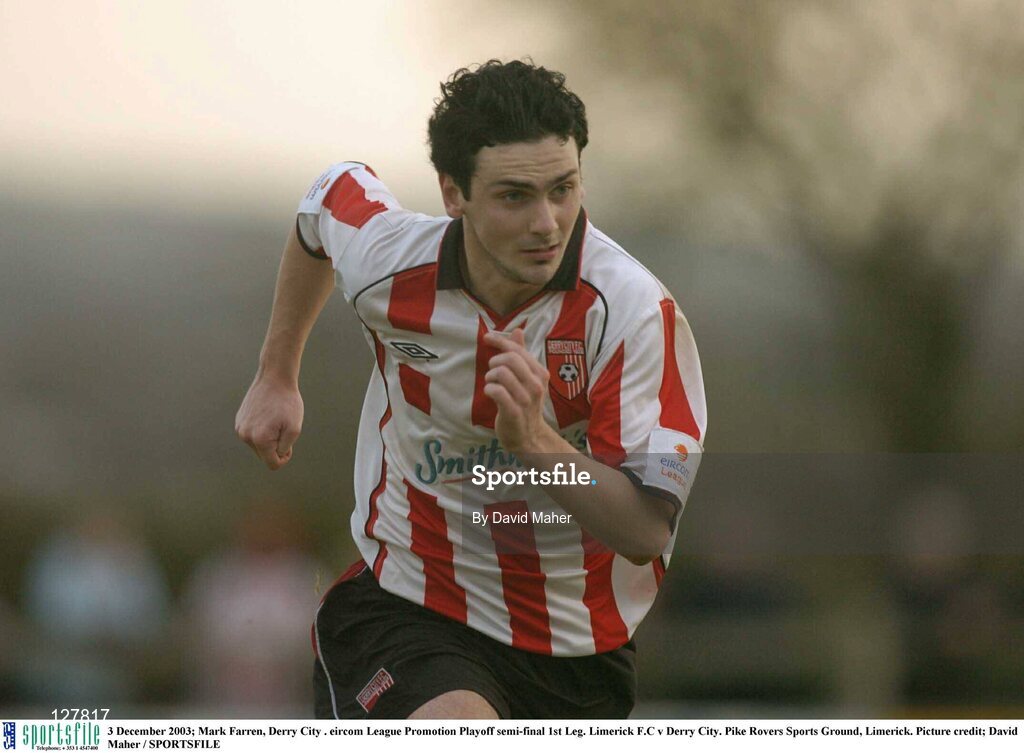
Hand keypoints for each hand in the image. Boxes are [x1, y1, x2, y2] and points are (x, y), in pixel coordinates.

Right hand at [235, 374, 303, 469]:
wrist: (274, 378)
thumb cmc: (287, 402)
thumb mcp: (295, 428)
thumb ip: (285, 448)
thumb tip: (276, 456)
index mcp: (259, 440)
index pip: (273, 464)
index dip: (285, 457)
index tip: (289, 443)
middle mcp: (245, 435)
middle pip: (264, 455)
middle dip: (276, 447)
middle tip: (283, 428)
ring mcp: (240, 427)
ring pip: (258, 445)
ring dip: (268, 438)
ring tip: (275, 419)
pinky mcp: (239, 420)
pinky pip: (252, 434)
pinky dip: (261, 429)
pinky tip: (267, 415)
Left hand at [482, 328, 553, 453]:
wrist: (528, 436)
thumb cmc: (524, 403)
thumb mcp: (527, 378)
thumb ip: (522, 354)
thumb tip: (518, 330)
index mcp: (540, 373)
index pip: (517, 350)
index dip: (499, 341)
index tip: (486, 338)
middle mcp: (536, 385)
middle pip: (509, 359)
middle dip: (494, 362)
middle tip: (492, 372)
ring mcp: (526, 399)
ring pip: (501, 373)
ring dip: (490, 377)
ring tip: (492, 384)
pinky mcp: (514, 412)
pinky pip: (496, 391)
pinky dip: (489, 390)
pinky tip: (490, 394)